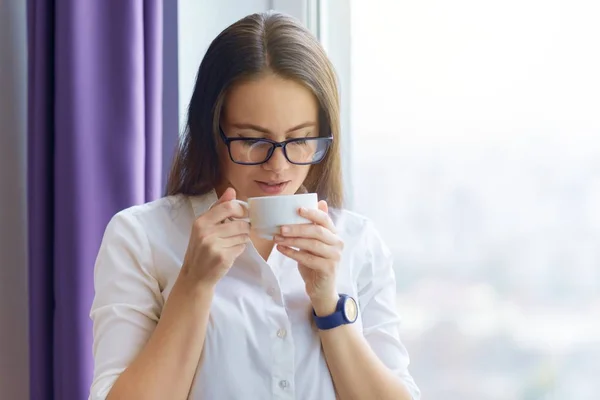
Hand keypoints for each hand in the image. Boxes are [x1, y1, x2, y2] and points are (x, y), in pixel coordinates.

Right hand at [180, 188, 249, 287]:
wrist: (195, 276)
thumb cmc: (200, 249)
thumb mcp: (204, 226)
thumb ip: (218, 208)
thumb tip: (231, 190)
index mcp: (201, 222)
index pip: (228, 207)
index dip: (241, 210)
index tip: (243, 214)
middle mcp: (206, 232)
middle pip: (240, 224)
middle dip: (244, 228)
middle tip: (238, 232)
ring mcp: (214, 246)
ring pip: (243, 236)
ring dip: (242, 239)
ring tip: (231, 243)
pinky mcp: (223, 258)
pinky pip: (242, 247)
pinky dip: (239, 249)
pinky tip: (229, 252)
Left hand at [274, 200, 343, 315]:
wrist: (321, 289)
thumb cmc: (315, 263)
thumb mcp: (314, 243)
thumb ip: (314, 226)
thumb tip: (319, 202)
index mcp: (334, 234)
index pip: (325, 219)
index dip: (312, 212)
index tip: (297, 209)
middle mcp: (338, 243)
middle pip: (317, 231)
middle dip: (297, 228)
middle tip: (281, 228)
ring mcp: (335, 256)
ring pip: (312, 244)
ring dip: (292, 241)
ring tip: (277, 239)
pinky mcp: (328, 268)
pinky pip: (308, 258)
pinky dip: (293, 253)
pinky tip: (281, 250)